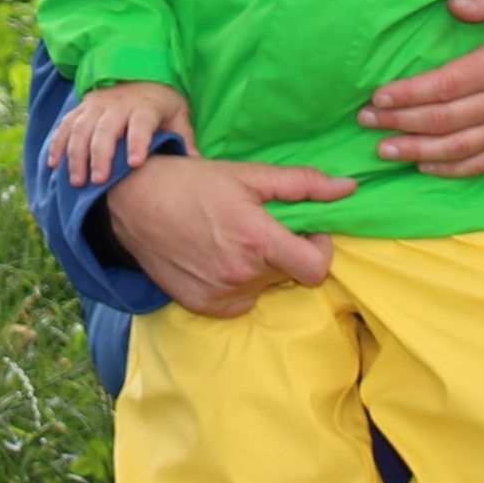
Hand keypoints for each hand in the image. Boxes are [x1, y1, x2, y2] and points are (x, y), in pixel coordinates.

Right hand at [45, 81, 195, 187]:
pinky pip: (66, 125)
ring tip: (76, 181)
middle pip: (106, 129)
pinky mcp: (82, 108)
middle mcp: (118, 104)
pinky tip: (54, 164)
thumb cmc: (162, 103)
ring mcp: (97, 105)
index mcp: (145, 106)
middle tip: (99, 181)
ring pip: (81, 128)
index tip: (134, 164)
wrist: (140, 73)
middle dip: (100, 155)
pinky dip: (58, 144)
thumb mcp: (178, 114)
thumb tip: (197, 164)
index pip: (141, 123)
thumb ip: (184, 137)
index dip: (138, 142)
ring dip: (76, 155)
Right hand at [100, 153, 355, 318]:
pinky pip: (240, 301)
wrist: (134, 203)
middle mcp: (242, 275)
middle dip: (286, 252)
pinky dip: (238, 284)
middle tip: (260, 226)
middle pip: (290, 274)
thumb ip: (302, 184)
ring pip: (265, 287)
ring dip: (261, 268)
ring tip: (233, 239)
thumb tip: (348, 188)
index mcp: (257, 240)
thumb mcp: (248, 175)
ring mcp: (221, 295)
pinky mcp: (204, 307)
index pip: (317, 268)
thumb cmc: (193, 183)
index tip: (306, 232)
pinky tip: (217, 257)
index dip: (320, 250)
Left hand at [355, 0, 483, 177]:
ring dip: (416, 151)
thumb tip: (454, 3)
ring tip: (383, 149)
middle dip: (401, 122)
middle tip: (366, 120)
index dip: (411, 94)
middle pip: (443, 120)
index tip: (379, 96)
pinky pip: (478, 165)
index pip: (447, 85)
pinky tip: (420, 167)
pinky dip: (448, 170)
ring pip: (456, 148)